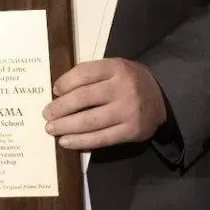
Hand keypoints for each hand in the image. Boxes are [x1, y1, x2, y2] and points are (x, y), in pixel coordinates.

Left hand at [45, 58, 166, 150]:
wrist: (163, 98)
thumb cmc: (131, 82)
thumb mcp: (116, 68)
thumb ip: (93, 75)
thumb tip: (59, 91)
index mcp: (117, 68)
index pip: (84, 73)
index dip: (65, 82)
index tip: (54, 91)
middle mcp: (123, 88)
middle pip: (83, 98)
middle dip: (60, 108)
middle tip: (46, 114)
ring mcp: (128, 111)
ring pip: (89, 121)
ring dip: (66, 126)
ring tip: (51, 128)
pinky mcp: (131, 131)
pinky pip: (101, 138)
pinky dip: (80, 141)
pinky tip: (66, 141)